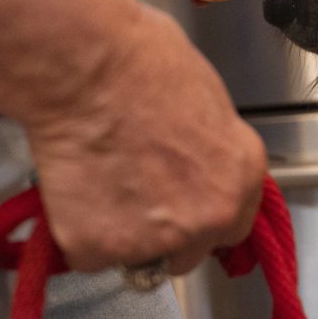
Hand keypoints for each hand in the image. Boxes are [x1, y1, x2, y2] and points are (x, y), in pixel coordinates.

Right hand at [21, 5, 267, 274]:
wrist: (88, 69)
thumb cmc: (143, 63)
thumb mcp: (205, 98)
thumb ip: (209, 148)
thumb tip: (193, 157)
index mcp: (242, 175)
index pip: (234, 223)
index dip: (203, 214)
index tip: (184, 207)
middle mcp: (210, 215)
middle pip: (191, 250)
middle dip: (164, 231)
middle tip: (133, 192)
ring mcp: (157, 239)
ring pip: (137, 255)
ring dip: (119, 231)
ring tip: (100, 178)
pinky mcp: (102, 248)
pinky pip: (88, 253)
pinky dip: (76, 230)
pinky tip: (76, 186)